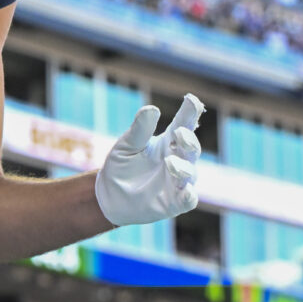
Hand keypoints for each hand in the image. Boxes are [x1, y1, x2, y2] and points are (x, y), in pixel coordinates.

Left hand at [94, 94, 202, 226]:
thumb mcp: (126, 145)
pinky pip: (189, 198)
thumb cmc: (121, 165)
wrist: (110, 196)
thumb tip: (152, 109)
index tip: (192, 100)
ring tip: (169, 163)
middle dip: (188, 140)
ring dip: (183, 167)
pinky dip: (189, 194)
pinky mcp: (175, 202)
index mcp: (167, 142)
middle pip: (191, 147)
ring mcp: (179, 181)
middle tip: (179, 133)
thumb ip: (139, 130)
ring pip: (190, 172)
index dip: (190, 113)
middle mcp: (178, 159)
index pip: (183, 125)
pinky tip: (187, 190)